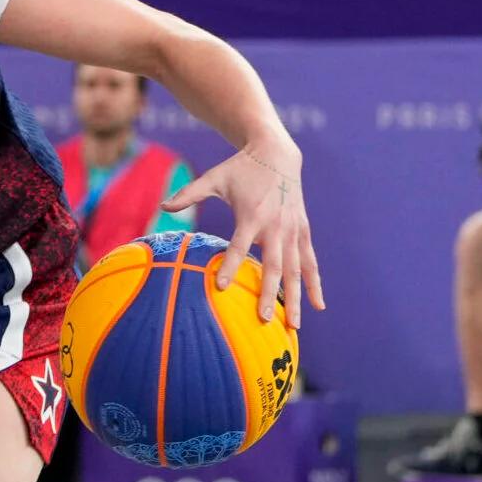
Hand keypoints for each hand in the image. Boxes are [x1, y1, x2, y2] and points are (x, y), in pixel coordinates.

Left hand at [162, 138, 320, 327]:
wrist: (277, 155)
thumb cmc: (240, 169)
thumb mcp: (213, 178)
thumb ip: (189, 194)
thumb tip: (162, 207)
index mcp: (251, 215)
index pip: (239, 246)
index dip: (231, 265)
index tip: (222, 287)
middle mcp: (275, 226)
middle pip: (273, 266)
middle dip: (269, 293)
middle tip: (264, 318)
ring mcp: (292, 231)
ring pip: (297, 270)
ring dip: (296, 298)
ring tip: (294, 325)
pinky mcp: (303, 232)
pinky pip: (311, 262)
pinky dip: (315, 284)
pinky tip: (319, 306)